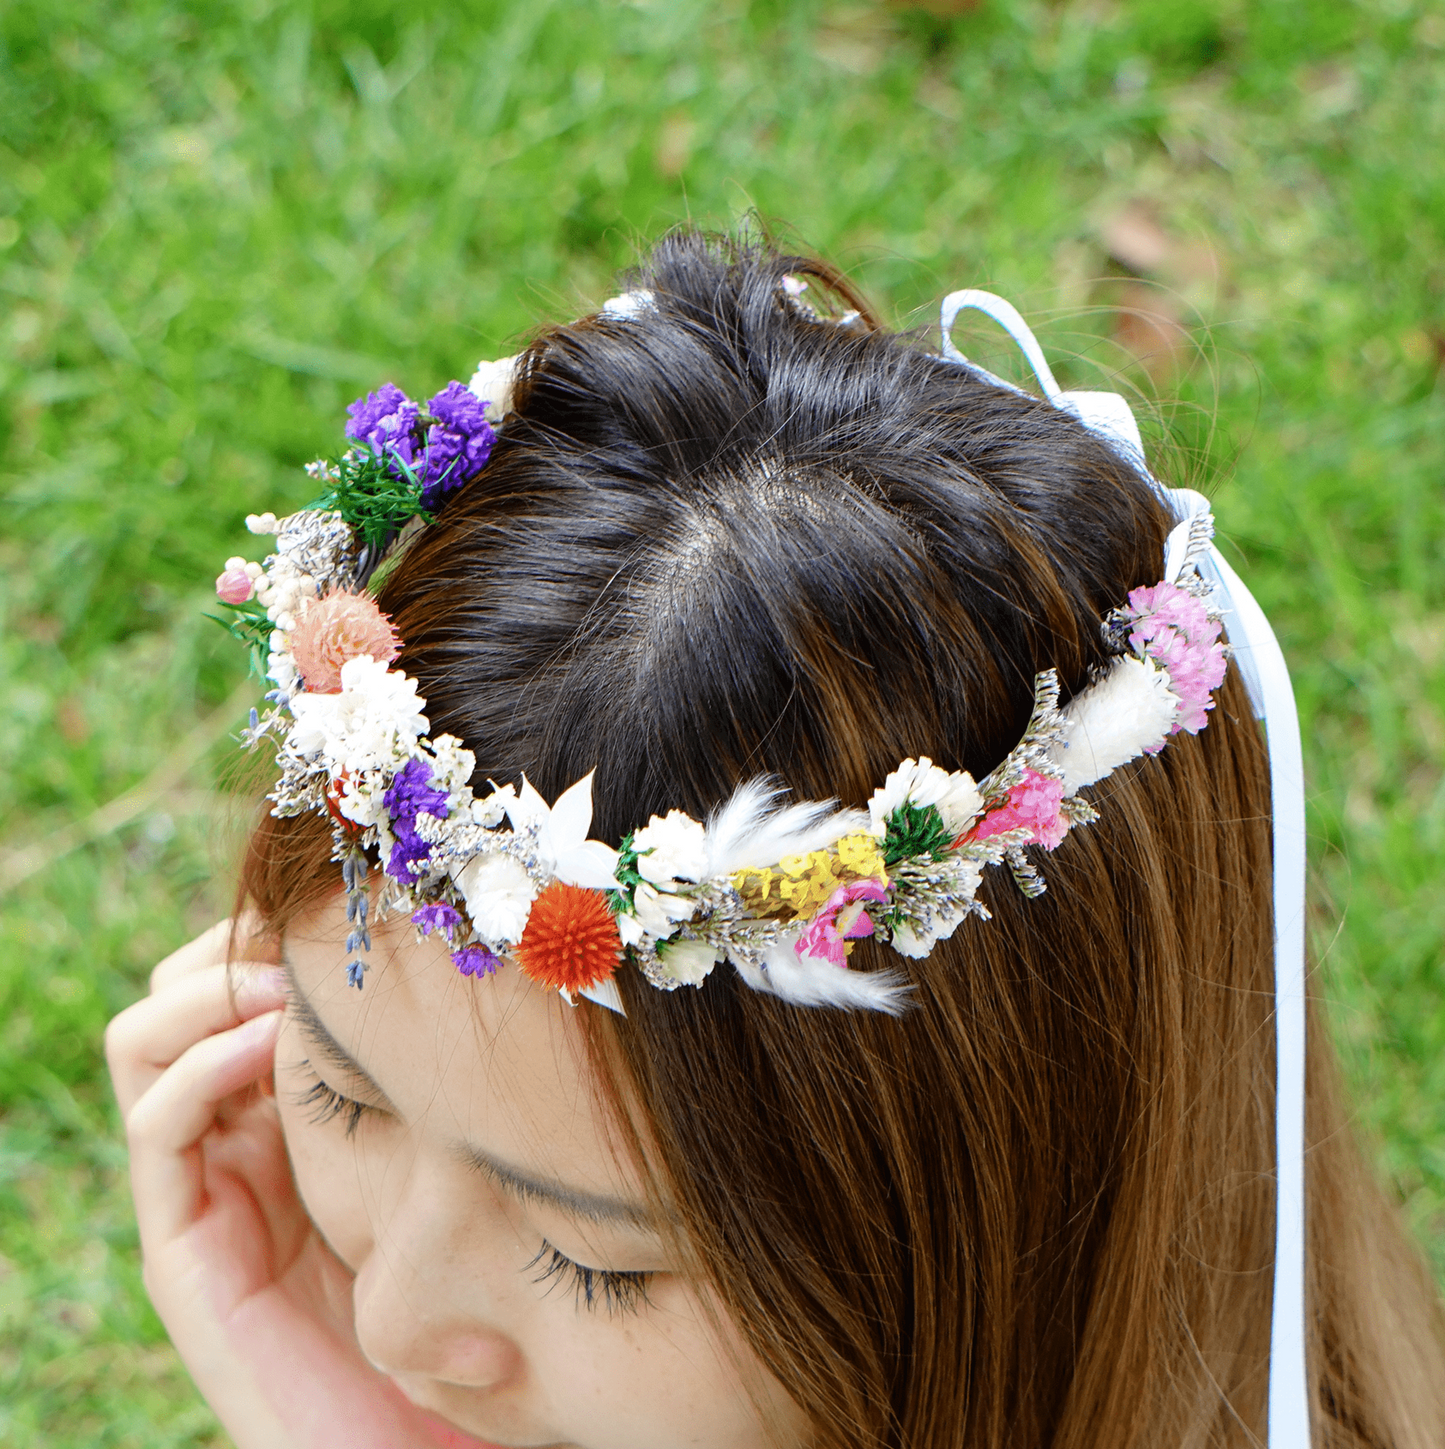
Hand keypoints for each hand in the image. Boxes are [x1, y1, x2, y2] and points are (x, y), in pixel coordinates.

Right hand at [106, 919, 487, 1448]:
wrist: (429, 1434)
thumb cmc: (468, 1279)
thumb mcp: (457, 1136)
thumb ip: (445, 1061)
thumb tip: (491, 936)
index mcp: (292, 1103)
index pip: (240, 977)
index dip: (272, 926)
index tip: (339, 895)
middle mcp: (237, 1135)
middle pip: (184, 991)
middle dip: (232, 942)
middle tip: (303, 927)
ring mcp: (205, 1189)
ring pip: (148, 1040)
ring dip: (206, 987)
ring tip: (286, 980)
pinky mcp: (187, 1252)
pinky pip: (159, 1126)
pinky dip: (204, 1062)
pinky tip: (276, 1042)